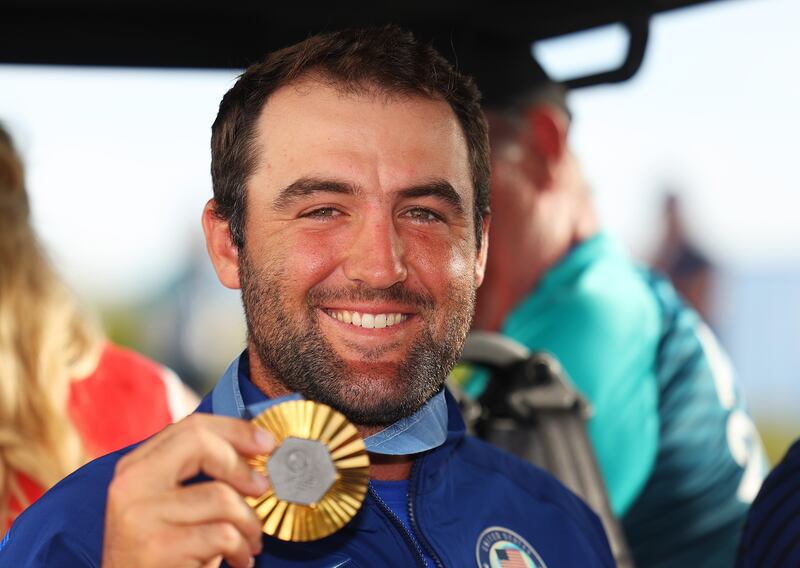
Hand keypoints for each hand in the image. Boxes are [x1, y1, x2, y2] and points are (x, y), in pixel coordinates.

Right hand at [102, 413, 274, 567]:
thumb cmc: (163, 553)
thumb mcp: (170, 505)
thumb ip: (197, 474)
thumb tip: (253, 448)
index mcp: (135, 466)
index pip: (190, 427)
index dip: (235, 430)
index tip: (265, 442)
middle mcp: (131, 485)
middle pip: (200, 445)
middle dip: (242, 466)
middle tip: (262, 489)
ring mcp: (141, 517)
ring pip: (222, 496)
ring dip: (249, 522)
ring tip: (249, 539)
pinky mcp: (157, 549)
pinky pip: (223, 534)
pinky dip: (241, 548)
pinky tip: (239, 559)